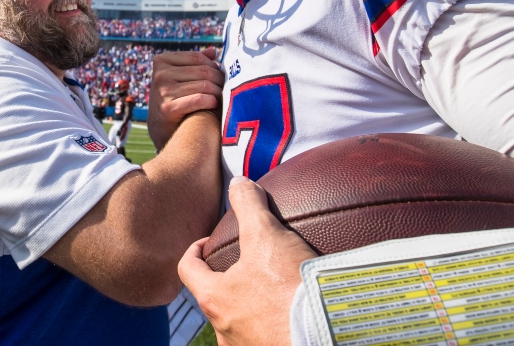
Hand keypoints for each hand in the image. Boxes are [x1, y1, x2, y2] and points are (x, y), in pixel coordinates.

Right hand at [147, 47, 224, 148]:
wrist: (162, 130)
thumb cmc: (175, 99)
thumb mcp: (180, 78)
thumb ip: (194, 64)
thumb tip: (212, 51)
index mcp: (162, 61)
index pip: (197, 57)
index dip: (213, 66)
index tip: (220, 76)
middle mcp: (160, 74)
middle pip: (204, 70)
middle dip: (219, 80)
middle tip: (226, 89)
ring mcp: (162, 91)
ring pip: (205, 85)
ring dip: (218, 92)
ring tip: (222, 98)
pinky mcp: (168, 108)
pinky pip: (200, 99)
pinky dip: (211, 102)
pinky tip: (214, 105)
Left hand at [179, 177, 316, 345]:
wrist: (326, 334)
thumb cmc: (289, 289)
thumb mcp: (267, 235)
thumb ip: (249, 205)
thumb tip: (239, 184)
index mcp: (214, 299)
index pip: (187, 270)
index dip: (194, 251)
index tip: (209, 243)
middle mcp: (224, 330)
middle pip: (215, 297)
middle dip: (228, 279)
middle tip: (247, 264)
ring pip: (239, 321)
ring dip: (250, 304)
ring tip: (274, 290)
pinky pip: (264, 336)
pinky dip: (273, 323)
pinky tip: (294, 312)